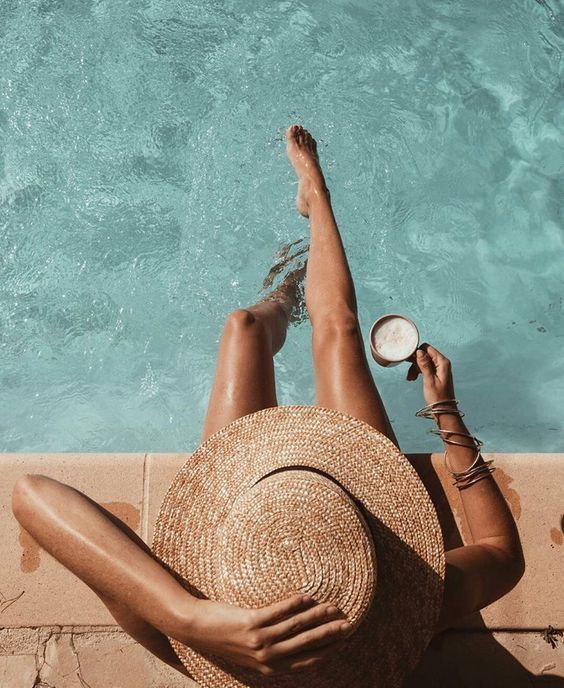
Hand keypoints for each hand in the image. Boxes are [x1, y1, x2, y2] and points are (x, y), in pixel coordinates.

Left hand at [176, 594, 351, 675]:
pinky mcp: (250, 622)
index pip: (305, 660)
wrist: (195, 628)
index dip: (326, 650)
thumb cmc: (222, 638)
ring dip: (317, 617)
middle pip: (306, 644)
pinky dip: (294, 604)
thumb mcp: (248, 653)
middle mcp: (266, 656)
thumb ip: (270, 651)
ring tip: (333, 607)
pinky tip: (306, 597)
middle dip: (329, 634)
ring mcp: (259, 640)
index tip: (343, 641)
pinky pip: (278, 612)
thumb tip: (293, 640)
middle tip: (348, 624)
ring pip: (295, 627)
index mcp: (269, 666)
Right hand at [406, 343, 454, 405]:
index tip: (408, 361)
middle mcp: (442, 363)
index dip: (416, 352)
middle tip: (409, 373)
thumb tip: (419, 351)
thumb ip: (424, 364)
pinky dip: (418, 372)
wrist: (444, 410)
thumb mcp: (429, 380)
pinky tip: (413, 378)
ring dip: (415, 368)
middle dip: (415, 362)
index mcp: (443, 362)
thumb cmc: (438, 398)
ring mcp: (439, 368)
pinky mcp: (436, 373)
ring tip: (410, 379)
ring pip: (423, 361)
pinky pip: (424, 367)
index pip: (427, 348)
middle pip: (424, 354)